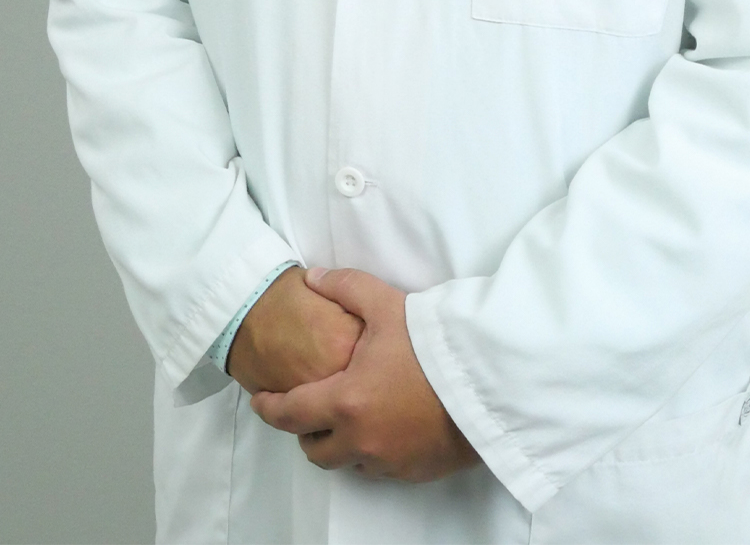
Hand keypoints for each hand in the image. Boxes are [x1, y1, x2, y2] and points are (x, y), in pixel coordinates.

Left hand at [251, 267, 479, 481]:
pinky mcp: (414, 471)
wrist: (487, 381)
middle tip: (308, 408)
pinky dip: (371, 452)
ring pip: (347, 463)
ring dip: (339, 444)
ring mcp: (388, 461)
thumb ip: (346, 287)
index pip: (291, 415)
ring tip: (347, 417)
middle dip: (305, 431)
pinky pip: (379, 469)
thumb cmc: (433, 345)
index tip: (261, 401)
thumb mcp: (387, 305)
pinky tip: (384, 426)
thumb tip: (314, 278)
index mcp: (345, 402)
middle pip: (315, 450)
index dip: (269, 408)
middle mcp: (360, 440)